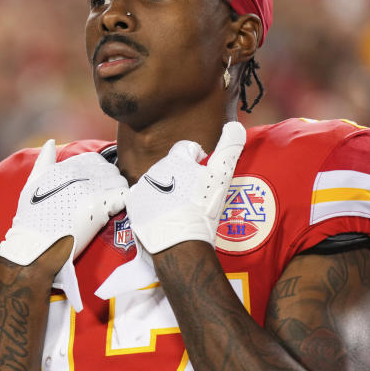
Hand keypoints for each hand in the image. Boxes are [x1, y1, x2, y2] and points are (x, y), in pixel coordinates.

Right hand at [0, 139, 127, 310]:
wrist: (35, 249)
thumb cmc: (32, 221)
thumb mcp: (31, 186)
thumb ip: (43, 162)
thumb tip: (51, 142)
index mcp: (63, 168)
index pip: (95, 160)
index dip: (99, 173)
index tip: (97, 187)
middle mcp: (75, 175)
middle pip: (109, 170)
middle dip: (111, 182)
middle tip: (107, 199)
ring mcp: (87, 189)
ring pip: (119, 181)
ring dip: (118, 193)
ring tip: (112, 206)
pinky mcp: (97, 206)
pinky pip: (123, 196)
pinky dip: (125, 201)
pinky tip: (119, 210)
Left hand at [127, 121, 245, 253]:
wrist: (180, 244)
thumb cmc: (202, 210)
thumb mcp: (221, 177)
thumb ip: (229, 148)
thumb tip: (236, 125)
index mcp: (175, 159)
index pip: (186, 148)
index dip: (197, 160)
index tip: (203, 176)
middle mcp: (155, 168)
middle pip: (171, 166)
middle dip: (181, 177)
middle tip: (193, 197)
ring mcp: (142, 187)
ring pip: (157, 182)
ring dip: (167, 191)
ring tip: (179, 209)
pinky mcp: (133, 205)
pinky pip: (143, 198)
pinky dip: (152, 205)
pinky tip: (163, 215)